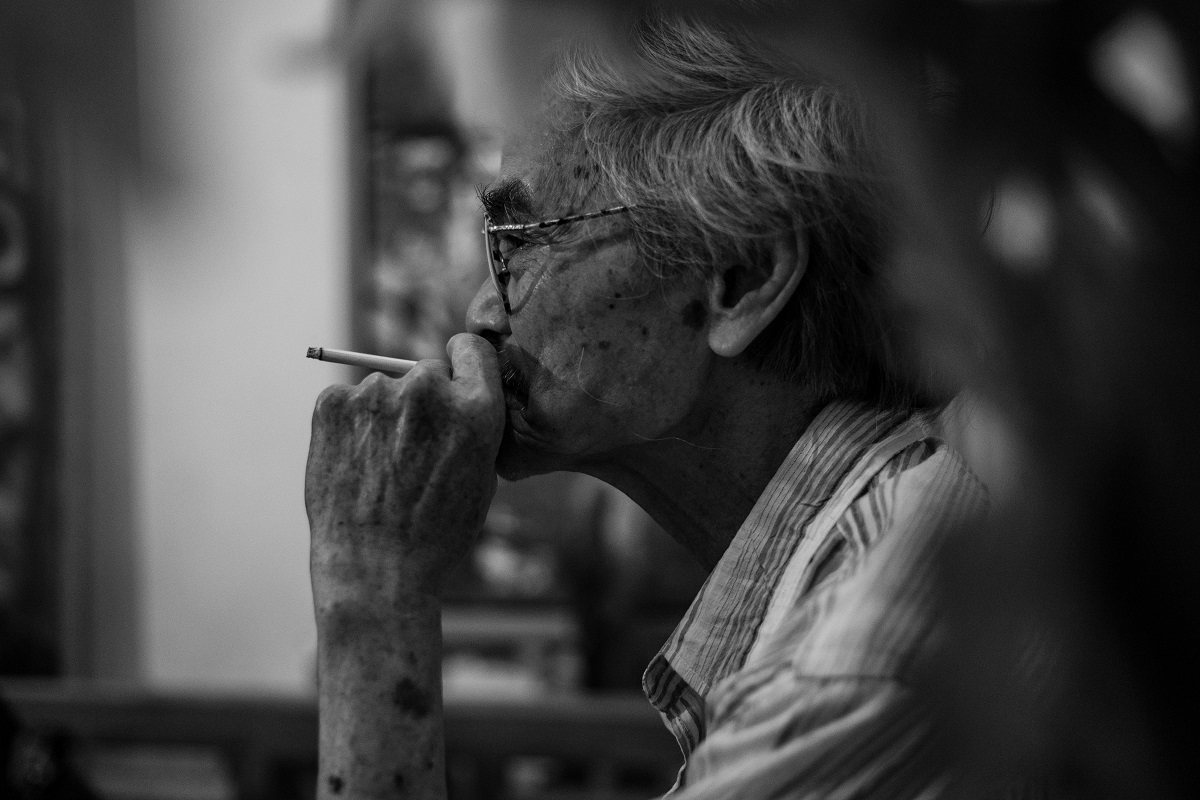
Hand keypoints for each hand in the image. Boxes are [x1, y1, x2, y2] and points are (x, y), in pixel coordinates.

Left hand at [305, 333, 505, 608]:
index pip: (470, 350)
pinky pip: (346, 402)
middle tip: (411, 450)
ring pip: (384, 390)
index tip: (453, 382)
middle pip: (426, 373)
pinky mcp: (333, 404)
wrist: (376, 570)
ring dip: (384, 416)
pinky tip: (355, 465)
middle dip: (422, 401)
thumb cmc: (436, 535)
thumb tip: (458, 394)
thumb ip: (474, 426)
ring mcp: (376, 393)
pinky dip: (349, 426)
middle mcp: (428, 390)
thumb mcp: (481, 477)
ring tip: (381, 470)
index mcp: (475, 408)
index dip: (463, 366)